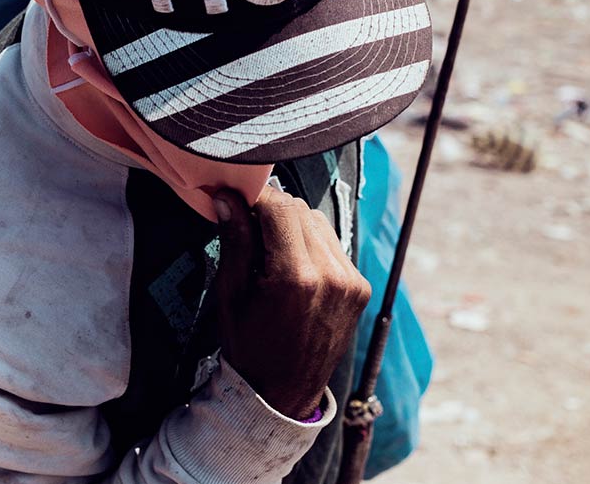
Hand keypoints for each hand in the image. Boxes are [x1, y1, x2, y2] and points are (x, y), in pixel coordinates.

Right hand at [211, 186, 372, 419]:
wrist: (283, 393)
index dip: (255, 197)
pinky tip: (293, 266)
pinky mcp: (360, 288)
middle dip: (272, 211)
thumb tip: (228, 198)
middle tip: (248, 224)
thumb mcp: (231, 295)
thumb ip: (235, 240)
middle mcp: (331, 276)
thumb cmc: (250, 347)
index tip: (236, 199)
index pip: (279, 207)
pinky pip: (334, 246)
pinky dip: (312, 245)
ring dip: (293, 226)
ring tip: (270, 251)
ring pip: (319, 223)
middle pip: (300, 210)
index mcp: (295, 278)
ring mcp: (351, 282)